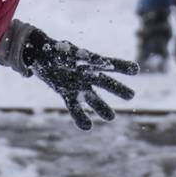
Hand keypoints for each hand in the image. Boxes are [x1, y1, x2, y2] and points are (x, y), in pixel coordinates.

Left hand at [22, 28, 138, 129]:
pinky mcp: (67, 94)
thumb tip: (74, 56)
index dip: (121, 66)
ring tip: (111, 118)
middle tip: (131, 96)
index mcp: (87, 60)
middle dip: (117, 88)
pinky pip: (75, 107)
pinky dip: (79, 117)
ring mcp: (78, 85)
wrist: (40, 56)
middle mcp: (86, 74)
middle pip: (104, 82)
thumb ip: (65, 55)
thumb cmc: (52, 49)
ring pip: (92, 98)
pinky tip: (87, 127)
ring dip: (101, 107)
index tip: (135, 70)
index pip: (107, 63)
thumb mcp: (57, 49)